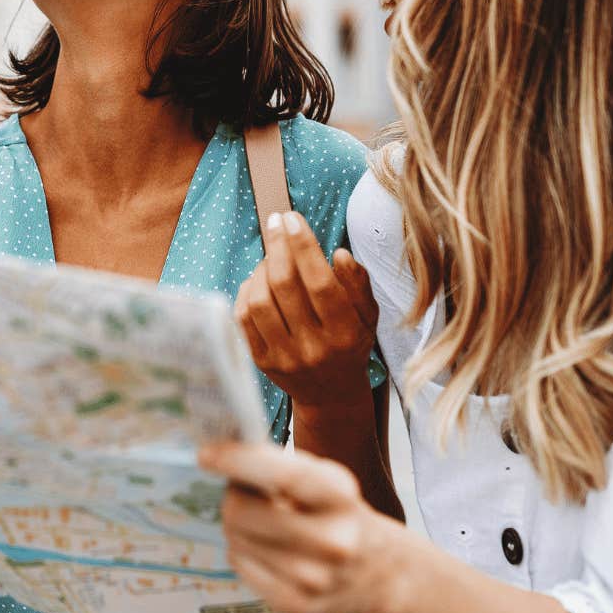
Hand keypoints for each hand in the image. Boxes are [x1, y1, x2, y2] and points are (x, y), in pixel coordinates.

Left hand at [202, 441, 404, 612]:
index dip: (238, 461)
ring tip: (262, 521)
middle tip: (241, 490)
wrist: (381, 573)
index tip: (206, 454)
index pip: (284, 475)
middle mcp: (332, 541)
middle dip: (231, 496)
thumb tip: (223, 458)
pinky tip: (265, 546)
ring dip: (237, 524)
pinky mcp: (297, 604)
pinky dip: (242, 550)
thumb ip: (281, 469)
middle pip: (242, 513)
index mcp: (342, 499)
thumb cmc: (342, 516)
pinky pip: (240, 565)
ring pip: (236, 540)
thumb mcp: (328, 483)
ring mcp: (314, 578)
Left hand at [235, 211, 377, 408]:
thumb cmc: (351, 344)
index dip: (304, 246)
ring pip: (260, 300)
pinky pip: (244, 316)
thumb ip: (358, 284)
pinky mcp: (261, 362)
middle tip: (276, 221)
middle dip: (278, 246)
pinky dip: (248, 289)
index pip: (320, 282)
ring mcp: (284, 357)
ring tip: (272, 256)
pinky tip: (259, 279)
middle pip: (285, 286)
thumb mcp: (368, 316)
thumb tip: (339, 254)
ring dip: (262, 267)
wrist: (331, 394)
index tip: (292, 219)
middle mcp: (314, 348)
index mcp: (345, 334)